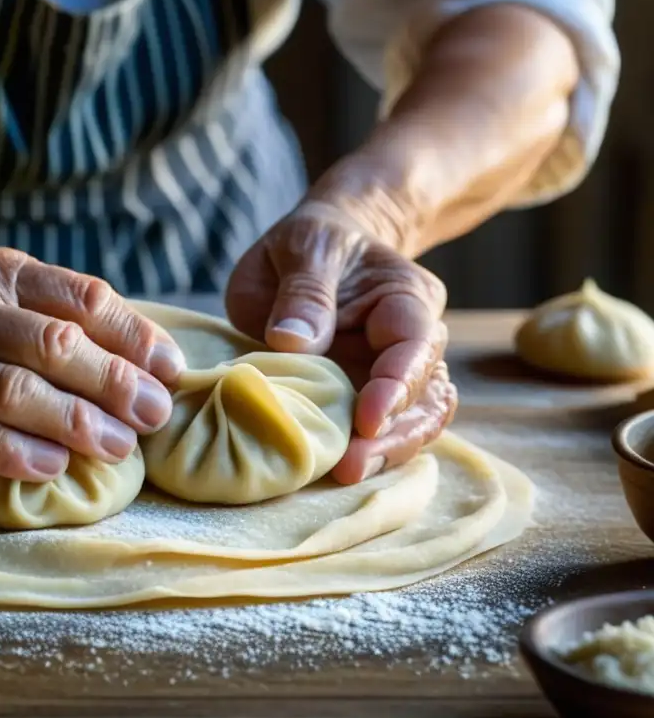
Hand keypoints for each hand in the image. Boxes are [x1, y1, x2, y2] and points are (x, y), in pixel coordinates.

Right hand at [0, 249, 185, 491]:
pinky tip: (50, 470)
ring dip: (75, 422)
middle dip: (116, 383)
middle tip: (154, 419)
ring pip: (14, 389)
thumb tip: (145, 368)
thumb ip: (50, 325)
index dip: (135, 337)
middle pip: (55, 344)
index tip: (170, 374)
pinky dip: (14, 453)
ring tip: (117, 450)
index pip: (82, 299)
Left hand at [225, 201, 456, 484]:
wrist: (314, 247)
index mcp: (406, 300)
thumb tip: (293, 341)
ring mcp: (390, 376)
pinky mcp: (363, 397)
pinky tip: (336, 471)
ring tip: (344, 475)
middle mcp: (412, 344)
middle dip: (393, 436)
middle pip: (423, 398)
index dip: (396, 387)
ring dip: (383, 454)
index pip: (415, 348)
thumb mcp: (305, 247)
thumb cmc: (313, 241)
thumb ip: (305, 292)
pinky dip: (364, 453)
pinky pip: (376, 433)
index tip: (365, 420)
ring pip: (410, 423)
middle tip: (349, 466)